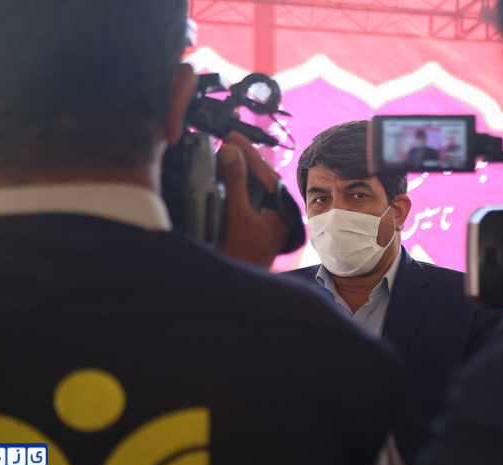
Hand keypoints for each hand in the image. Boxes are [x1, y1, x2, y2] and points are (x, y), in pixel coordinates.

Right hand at [215, 132, 288, 267]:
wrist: (231, 293)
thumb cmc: (240, 260)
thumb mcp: (237, 215)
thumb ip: (235, 182)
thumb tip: (231, 152)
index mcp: (282, 214)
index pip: (268, 174)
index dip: (249, 152)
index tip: (233, 135)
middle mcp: (276, 219)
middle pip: (261, 181)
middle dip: (243, 160)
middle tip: (225, 142)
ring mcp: (263, 226)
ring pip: (253, 192)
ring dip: (237, 174)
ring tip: (222, 155)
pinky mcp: (250, 232)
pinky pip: (243, 203)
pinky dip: (232, 190)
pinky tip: (220, 181)